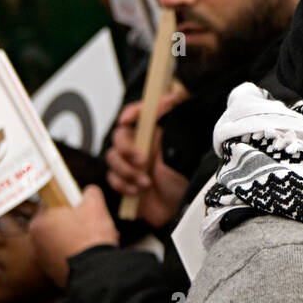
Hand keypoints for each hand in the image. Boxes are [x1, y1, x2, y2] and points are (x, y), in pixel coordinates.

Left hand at [30, 185, 120, 287]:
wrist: (95, 272)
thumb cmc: (91, 237)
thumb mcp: (95, 205)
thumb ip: (90, 193)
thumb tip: (89, 192)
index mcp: (39, 222)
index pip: (52, 204)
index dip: (70, 202)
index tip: (82, 206)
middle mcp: (36, 241)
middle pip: (59, 223)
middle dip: (77, 222)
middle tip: (93, 223)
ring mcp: (44, 259)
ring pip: (64, 240)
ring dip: (79, 238)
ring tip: (97, 240)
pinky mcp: (53, 272)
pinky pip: (67, 256)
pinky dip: (78, 253)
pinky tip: (93, 254)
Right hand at [106, 90, 190, 228]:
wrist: (184, 206)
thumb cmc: (189, 176)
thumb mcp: (188, 143)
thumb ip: (178, 119)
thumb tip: (170, 95)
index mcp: (155, 134)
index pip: (138, 114)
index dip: (132, 113)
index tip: (127, 120)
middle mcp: (142, 146)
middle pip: (119, 137)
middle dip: (127, 149)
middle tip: (143, 161)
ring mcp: (132, 165)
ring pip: (112, 159)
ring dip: (127, 171)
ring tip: (146, 183)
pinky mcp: (127, 183)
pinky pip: (112, 180)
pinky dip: (122, 185)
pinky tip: (138, 191)